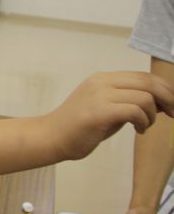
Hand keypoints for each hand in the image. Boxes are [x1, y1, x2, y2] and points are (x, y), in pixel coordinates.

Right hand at [46, 72, 173, 160]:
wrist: (51, 137)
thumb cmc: (78, 127)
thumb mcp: (106, 108)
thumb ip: (127, 102)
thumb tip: (159, 103)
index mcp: (103, 78)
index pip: (143, 76)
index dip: (165, 88)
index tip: (172, 105)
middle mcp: (102, 82)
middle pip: (148, 82)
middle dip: (168, 98)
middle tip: (173, 114)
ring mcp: (100, 95)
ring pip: (145, 97)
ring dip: (152, 115)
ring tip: (144, 126)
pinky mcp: (100, 111)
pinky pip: (135, 111)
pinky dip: (144, 122)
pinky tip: (138, 130)